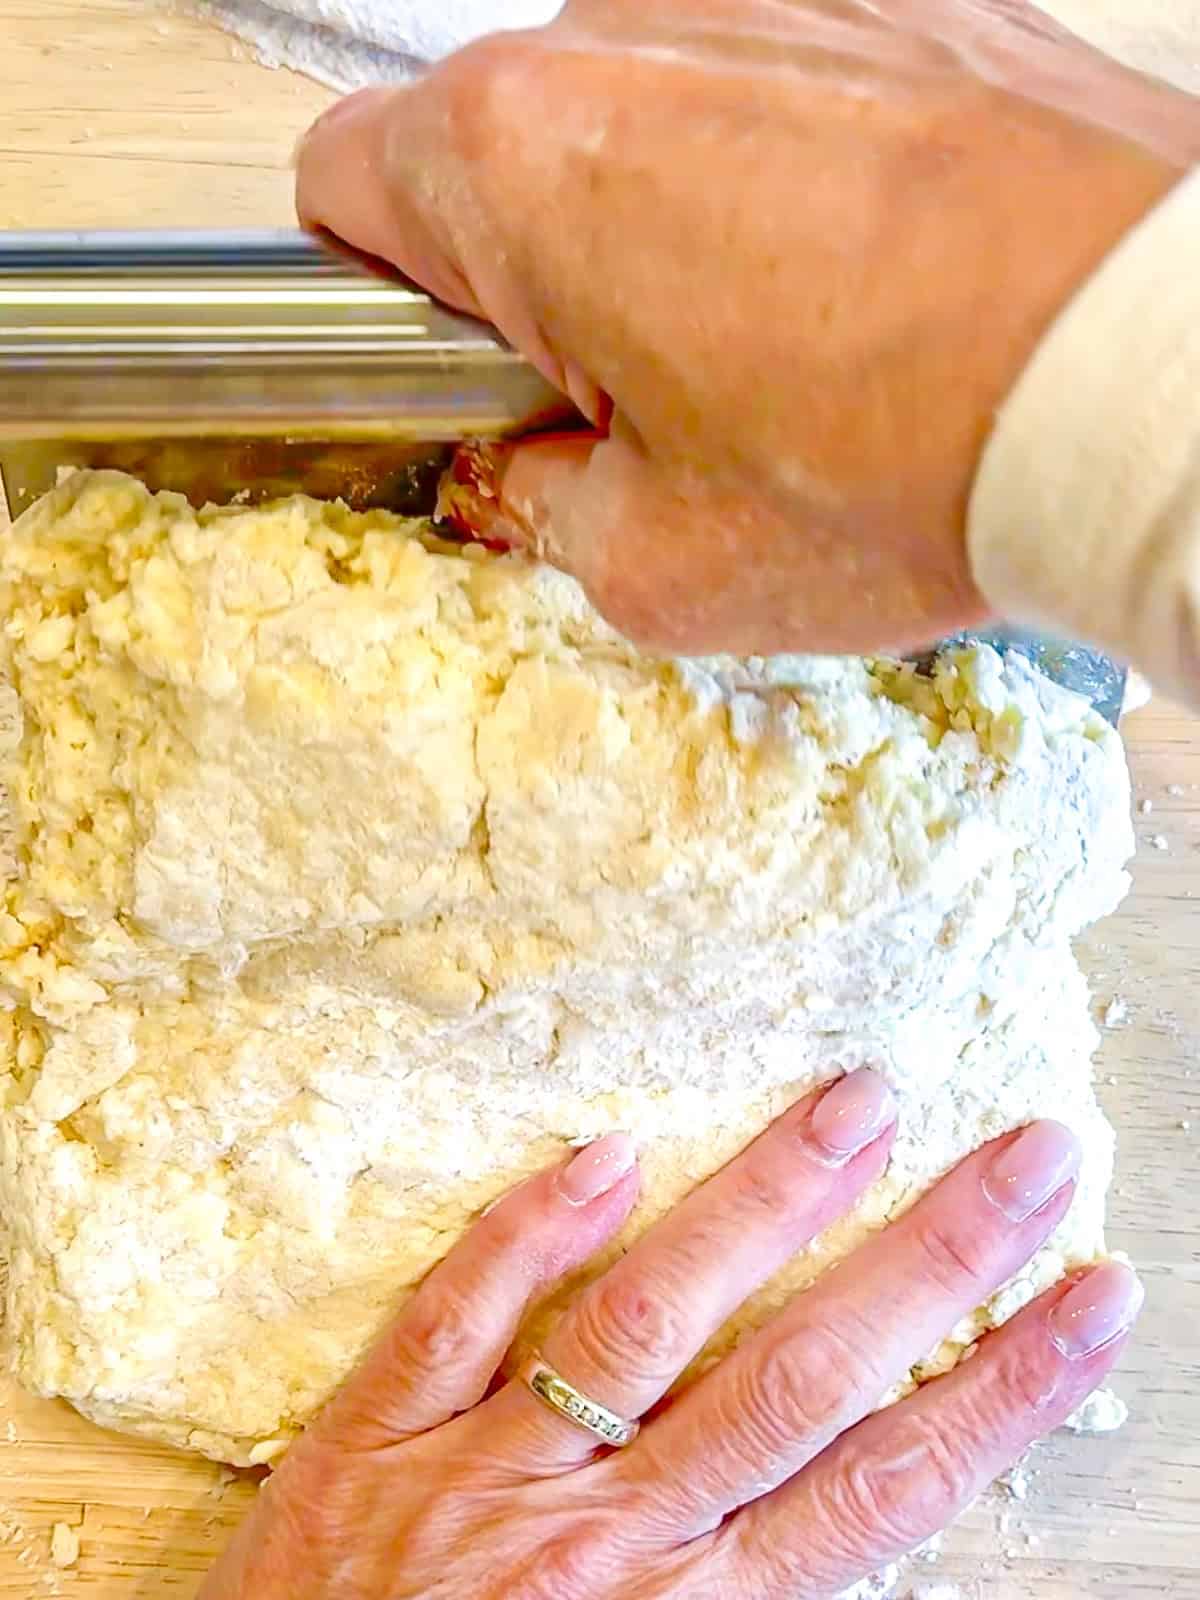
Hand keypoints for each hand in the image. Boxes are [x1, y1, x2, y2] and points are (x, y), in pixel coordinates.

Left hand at [200, 1070, 1141, 1598]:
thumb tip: (862, 1485)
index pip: (885, 1483)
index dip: (1002, 1388)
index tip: (1088, 1294)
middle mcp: (610, 1539)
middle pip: (800, 1373)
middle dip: (930, 1260)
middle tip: (1024, 1156)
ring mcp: (488, 1474)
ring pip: (651, 1314)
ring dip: (764, 1203)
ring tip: (857, 1106)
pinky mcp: (376, 1438)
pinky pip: (457, 1312)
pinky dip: (531, 1230)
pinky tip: (609, 1153)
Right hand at [295, 1, 1198, 658]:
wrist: (1138, 380)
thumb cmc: (905, 463)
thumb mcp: (658, 565)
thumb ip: (533, 509)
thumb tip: (515, 474)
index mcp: (520, 157)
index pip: (342, 179)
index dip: (380, 291)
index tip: (459, 363)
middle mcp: (621, 29)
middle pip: (498, 143)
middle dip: (535, 268)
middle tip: (639, 396)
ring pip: (636, 111)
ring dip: (661, 221)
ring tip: (775, 349)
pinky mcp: (887, 1)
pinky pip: (767, 87)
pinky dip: (779, 175)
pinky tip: (859, 283)